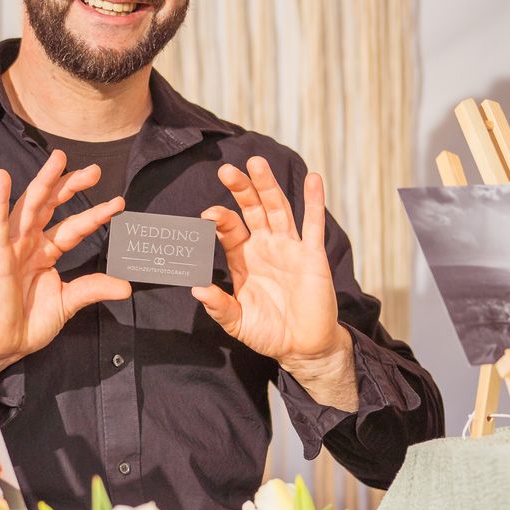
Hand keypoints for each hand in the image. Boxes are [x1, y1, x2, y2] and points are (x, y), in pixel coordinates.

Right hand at [0, 150, 129, 376]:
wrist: (3, 345)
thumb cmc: (27, 324)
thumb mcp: (68, 303)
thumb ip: (93, 288)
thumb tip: (127, 286)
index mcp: (46, 252)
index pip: (74, 227)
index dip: (95, 214)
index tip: (119, 204)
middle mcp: (29, 243)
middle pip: (52, 206)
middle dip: (71, 186)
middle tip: (94, 170)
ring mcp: (11, 246)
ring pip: (29, 206)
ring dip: (43, 181)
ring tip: (59, 158)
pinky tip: (2, 177)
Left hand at [195, 157, 355, 408]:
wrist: (301, 347)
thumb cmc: (268, 332)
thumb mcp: (237, 322)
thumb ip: (218, 306)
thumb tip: (196, 289)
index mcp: (243, 258)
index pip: (230, 230)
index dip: (220, 219)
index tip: (208, 214)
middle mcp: (265, 247)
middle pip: (252, 210)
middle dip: (241, 189)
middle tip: (227, 170)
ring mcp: (290, 248)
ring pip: (279, 209)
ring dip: (268, 186)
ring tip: (257, 162)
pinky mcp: (312, 256)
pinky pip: (314, 225)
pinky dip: (314, 201)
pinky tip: (313, 179)